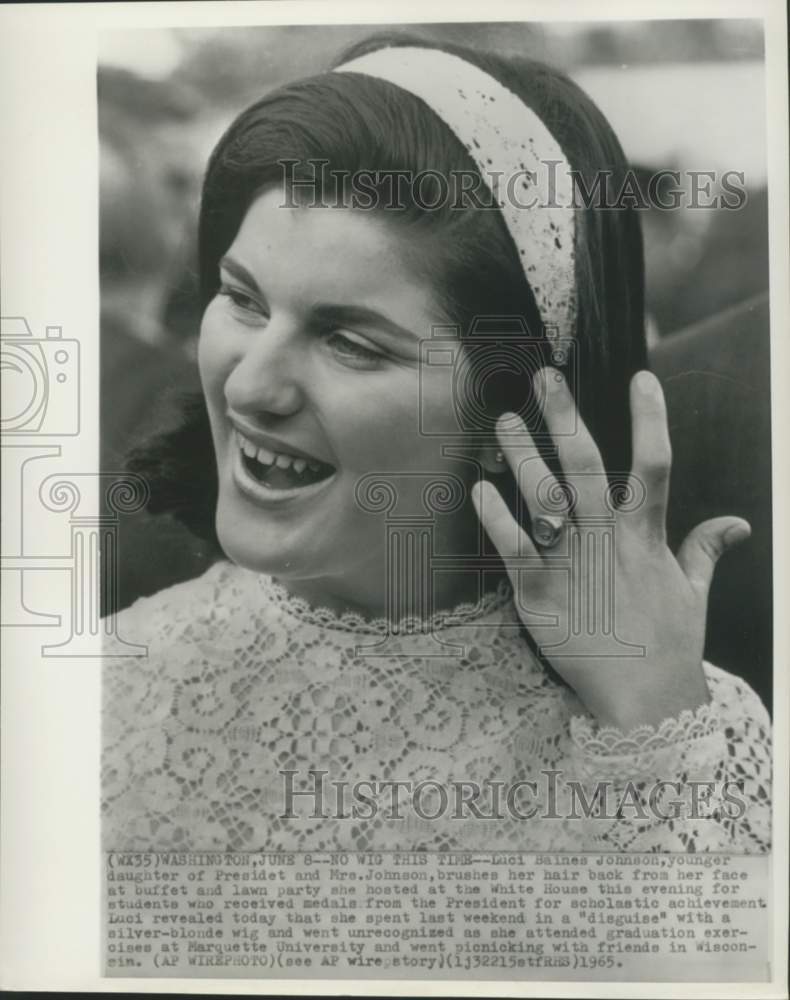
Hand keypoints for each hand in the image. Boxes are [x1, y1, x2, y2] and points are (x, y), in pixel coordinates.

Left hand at [471, 368, 750, 731]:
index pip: (654, 465)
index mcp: (645, 537)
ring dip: (523, 456)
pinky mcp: (539, 597)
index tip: (641, 377)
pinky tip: (479, 488)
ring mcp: (572, 567)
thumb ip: (705, 550)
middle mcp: (607, 542)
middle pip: (587, 467)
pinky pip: (514, 551)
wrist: (644, 703)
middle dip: (565, 418)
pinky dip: (496, 519)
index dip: (650, 418)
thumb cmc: (668, 645)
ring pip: (545, 498)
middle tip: (544, 379)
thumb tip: (736, 524)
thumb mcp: (693, 593)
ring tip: (503, 421)